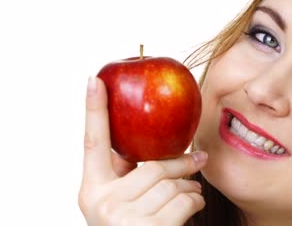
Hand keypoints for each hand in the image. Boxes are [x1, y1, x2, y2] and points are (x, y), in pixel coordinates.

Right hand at [78, 77, 206, 225]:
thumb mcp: (120, 204)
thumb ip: (128, 177)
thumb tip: (159, 145)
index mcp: (91, 191)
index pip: (91, 143)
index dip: (94, 110)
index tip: (94, 79)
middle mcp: (102, 204)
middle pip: (151, 165)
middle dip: (181, 163)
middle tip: (200, 161)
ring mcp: (123, 220)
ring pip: (171, 184)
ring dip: (190, 185)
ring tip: (193, 189)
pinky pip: (184, 202)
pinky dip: (196, 200)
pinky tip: (194, 203)